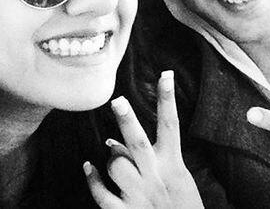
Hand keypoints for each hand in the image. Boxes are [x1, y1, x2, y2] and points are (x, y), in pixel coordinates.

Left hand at [84, 71, 202, 207]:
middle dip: (127, 121)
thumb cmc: (181, 206)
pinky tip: (88, 167)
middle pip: (138, 143)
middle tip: (117, 101)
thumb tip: (114, 142)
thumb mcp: (176, 179)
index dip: (168, 99)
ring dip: (112, 159)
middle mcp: (155, 177)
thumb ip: (152, 159)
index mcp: (172, 166)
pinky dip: (93, 179)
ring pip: (116, 165)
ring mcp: (139, 196)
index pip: (170, 126)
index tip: (166, 74)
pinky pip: (102, 193)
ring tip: (116, 162)